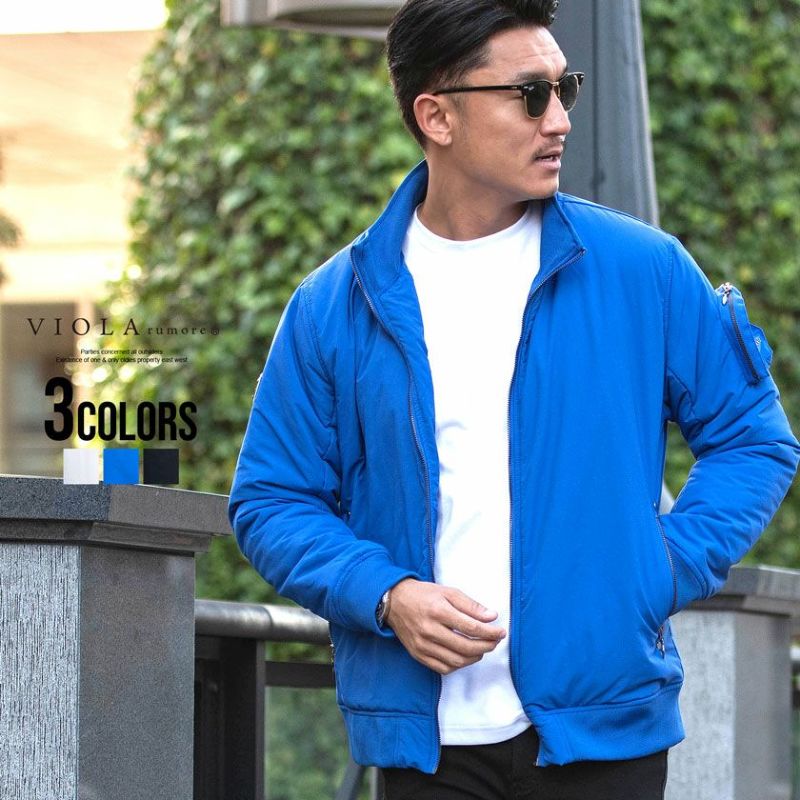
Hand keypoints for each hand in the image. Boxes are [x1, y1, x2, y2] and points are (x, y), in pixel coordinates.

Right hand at [384, 578, 506, 674]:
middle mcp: (429, 630)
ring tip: (482, 648)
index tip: (501, 632)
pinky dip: (458, 665)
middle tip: (495, 642)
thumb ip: (471, 605)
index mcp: (438, 610)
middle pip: (466, 646)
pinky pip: (443, 668)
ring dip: (474, 657)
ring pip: (456, 660)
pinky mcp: (418, 654)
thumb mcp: (448, 592)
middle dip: (486, 646)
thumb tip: (492, 617)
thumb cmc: (423, 594)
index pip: (471, 627)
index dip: (490, 632)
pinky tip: (464, 656)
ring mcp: (422, 645)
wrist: (394, 601)